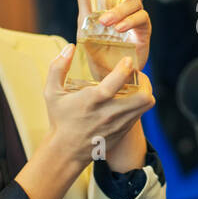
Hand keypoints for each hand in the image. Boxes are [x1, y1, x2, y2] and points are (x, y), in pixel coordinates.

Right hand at [41, 44, 156, 164]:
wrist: (66, 151)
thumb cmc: (60, 119)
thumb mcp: (51, 92)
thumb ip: (57, 67)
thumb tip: (70, 47)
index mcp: (92, 101)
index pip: (115, 83)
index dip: (124, 68)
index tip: (126, 60)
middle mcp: (109, 113)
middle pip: (143, 96)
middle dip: (144, 80)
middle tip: (136, 74)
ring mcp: (119, 123)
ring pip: (146, 104)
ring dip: (144, 91)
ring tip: (135, 84)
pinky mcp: (124, 130)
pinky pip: (140, 113)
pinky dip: (138, 103)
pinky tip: (129, 98)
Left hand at [75, 0, 160, 71]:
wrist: (100, 73)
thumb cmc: (94, 45)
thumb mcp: (84, 18)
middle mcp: (133, 6)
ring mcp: (140, 19)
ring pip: (138, 3)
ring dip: (120, 10)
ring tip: (105, 22)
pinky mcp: (144, 34)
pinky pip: (142, 19)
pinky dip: (129, 21)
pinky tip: (119, 28)